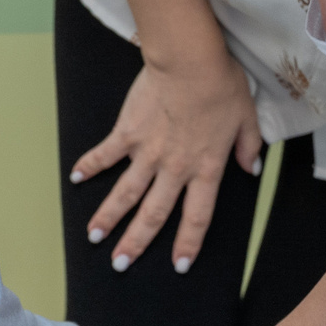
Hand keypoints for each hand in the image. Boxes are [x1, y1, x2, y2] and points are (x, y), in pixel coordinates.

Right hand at [73, 46, 264, 272]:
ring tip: (94, 237)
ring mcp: (147, 152)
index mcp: (205, 167)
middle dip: (136, 243)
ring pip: (125, 193)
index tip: (179, 265)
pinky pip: (106, 154)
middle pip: (153, 214)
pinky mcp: (127, 132)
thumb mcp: (247, 117)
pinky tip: (75, 178)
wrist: (190, 60)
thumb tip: (250, 168)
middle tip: (120, 265)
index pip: (197, 215)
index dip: (188, 243)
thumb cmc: (221, 84)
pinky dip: (90, 166)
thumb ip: (248, 146)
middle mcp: (174, 168)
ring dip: (108, 217)